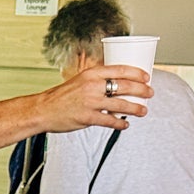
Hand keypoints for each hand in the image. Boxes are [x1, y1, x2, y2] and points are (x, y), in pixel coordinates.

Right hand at [37, 65, 151, 132]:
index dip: (136, 73)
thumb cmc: (61, 97)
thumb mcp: (79, 81)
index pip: (120, 69)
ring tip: (143, 111)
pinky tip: (125, 124)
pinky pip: (109, 121)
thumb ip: (96, 81)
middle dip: (141, 90)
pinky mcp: (87, 118)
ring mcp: (90, 102)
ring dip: (135, 108)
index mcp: (91, 73)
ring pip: (120, 104)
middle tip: (150, 93)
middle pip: (124, 86)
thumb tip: (116, 84)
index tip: (146, 77)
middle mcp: (92, 86)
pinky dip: (120, 123)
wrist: (43, 110)